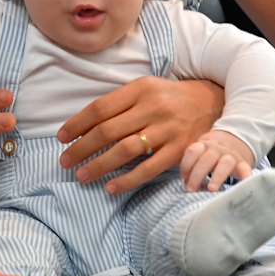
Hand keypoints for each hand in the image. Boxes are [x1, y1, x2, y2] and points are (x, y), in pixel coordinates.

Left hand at [58, 75, 223, 193]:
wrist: (212, 102)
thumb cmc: (169, 97)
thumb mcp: (146, 88)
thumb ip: (120, 103)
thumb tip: (85, 125)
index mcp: (140, 89)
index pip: (101, 108)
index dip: (78, 124)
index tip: (61, 137)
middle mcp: (153, 107)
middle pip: (108, 130)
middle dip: (81, 148)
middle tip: (64, 161)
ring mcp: (167, 130)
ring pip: (125, 150)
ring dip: (99, 165)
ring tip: (81, 175)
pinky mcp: (180, 150)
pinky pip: (149, 168)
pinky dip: (127, 180)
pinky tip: (111, 187)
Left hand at [180, 130, 253, 191]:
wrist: (234, 141)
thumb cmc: (212, 154)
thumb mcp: (202, 152)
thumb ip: (194, 165)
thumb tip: (187, 182)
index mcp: (204, 145)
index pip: (193, 151)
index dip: (187, 164)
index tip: (184, 178)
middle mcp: (217, 149)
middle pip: (206, 160)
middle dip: (197, 175)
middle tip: (191, 190)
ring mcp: (231, 156)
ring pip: (225, 163)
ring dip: (217, 177)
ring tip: (211, 189)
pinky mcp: (243, 164)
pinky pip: (245, 169)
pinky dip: (245, 177)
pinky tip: (242, 185)